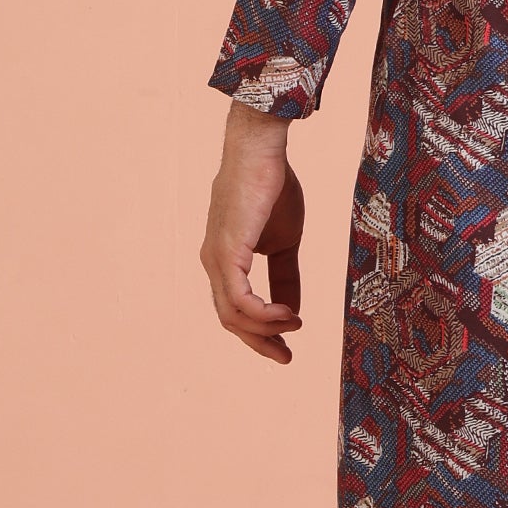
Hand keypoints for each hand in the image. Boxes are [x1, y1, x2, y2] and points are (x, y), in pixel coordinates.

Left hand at [201, 101, 305, 363]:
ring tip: (295, 325)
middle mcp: (213, 264)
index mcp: (225, 261)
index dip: (261, 332)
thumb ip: (285, 275)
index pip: (236, 309)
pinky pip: (239, 300)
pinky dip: (264, 314)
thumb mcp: (284, 241)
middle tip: (287, 356)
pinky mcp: (226, 252)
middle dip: (260, 342)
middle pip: (230, 320)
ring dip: (266, 329)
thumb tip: (293, 310)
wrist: (263, 152)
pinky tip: (287, 313)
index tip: (289, 342)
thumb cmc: (273, 188)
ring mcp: (216, 259)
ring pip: (233, 315)